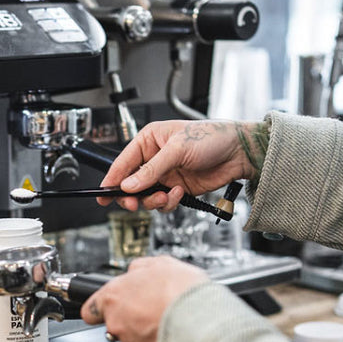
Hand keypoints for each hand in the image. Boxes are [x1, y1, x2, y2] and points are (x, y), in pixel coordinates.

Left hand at [81, 255, 208, 341]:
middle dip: (130, 317)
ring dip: (145, 331)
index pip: (89, 309)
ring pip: (132, 339)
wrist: (203, 323)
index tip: (106, 307)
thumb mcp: (161, 264)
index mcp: (113, 297)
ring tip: (167, 320)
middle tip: (150, 308)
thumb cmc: (181, 293)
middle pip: (114, 323)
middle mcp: (116, 323)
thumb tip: (135, 270)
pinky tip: (173, 333)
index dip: (99, 308)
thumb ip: (141, 267)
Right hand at [97, 121, 260, 211]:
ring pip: (146, 196)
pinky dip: (169, 203)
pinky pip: (163, 203)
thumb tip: (129, 185)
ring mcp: (165, 175)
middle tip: (134, 204)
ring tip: (166, 196)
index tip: (103, 194)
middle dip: (132, 196)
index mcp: (149, 141)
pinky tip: (180, 193)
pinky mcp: (176, 189)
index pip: (122, 162)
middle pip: (130, 184)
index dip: (112, 179)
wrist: (239, 153)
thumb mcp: (177, 150)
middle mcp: (153, 159)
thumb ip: (151, 170)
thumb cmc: (212, 137)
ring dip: (153, 201)